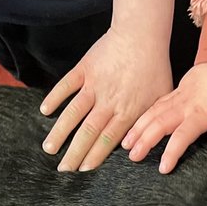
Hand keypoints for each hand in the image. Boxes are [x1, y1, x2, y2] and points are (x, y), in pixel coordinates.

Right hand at [39, 28, 172, 171]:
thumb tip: (143, 146)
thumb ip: (150, 123)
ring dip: (60, 132)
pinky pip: (66, 85)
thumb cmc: (155, 68)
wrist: (142, 35)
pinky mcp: (84, 69)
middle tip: (63, 170)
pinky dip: (55, 97)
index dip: (94, 156)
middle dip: (74, 153)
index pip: (108, 140)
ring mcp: (94, 85)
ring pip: (73, 113)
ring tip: (49, 149)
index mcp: (127, 112)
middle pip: (88, 133)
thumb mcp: (161, 99)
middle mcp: (108, 102)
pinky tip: (45, 111)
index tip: (83, 170)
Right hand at [122, 62, 206, 172]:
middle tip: (133, 156)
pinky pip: (154, 106)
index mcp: (199, 112)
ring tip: (126, 144)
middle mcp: (184, 105)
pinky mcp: (174, 93)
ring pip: (153, 114)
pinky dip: (142, 117)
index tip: (163, 167)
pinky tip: (134, 126)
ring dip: (138, 129)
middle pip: (160, 124)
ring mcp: (177, 98)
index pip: (182, 134)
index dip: (172, 151)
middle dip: (145, 140)